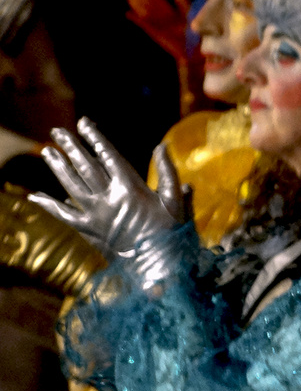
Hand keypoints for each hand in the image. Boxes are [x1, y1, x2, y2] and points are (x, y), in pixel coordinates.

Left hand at [30, 118, 185, 259]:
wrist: (157, 267)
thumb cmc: (171, 233)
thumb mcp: (175, 200)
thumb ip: (168, 171)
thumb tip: (163, 145)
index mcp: (131, 188)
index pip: (108, 156)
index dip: (95, 138)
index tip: (84, 123)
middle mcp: (108, 198)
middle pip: (85, 166)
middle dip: (71, 147)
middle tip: (58, 132)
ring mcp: (95, 215)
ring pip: (71, 185)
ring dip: (58, 167)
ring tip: (47, 151)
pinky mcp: (87, 230)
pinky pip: (63, 215)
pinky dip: (48, 205)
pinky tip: (34, 196)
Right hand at [127, 0, 191, 63]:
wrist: (194, 50)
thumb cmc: (194, 32)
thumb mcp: (190, 15)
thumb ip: (183, 3)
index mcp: (173, 12)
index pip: (159, 0)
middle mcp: (164, 18)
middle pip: (151, 6)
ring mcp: (159, 26)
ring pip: (147, 14)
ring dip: (138, 6)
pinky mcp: (156, 34)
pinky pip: (145, 25)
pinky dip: (137, 20)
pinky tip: (129, 14)